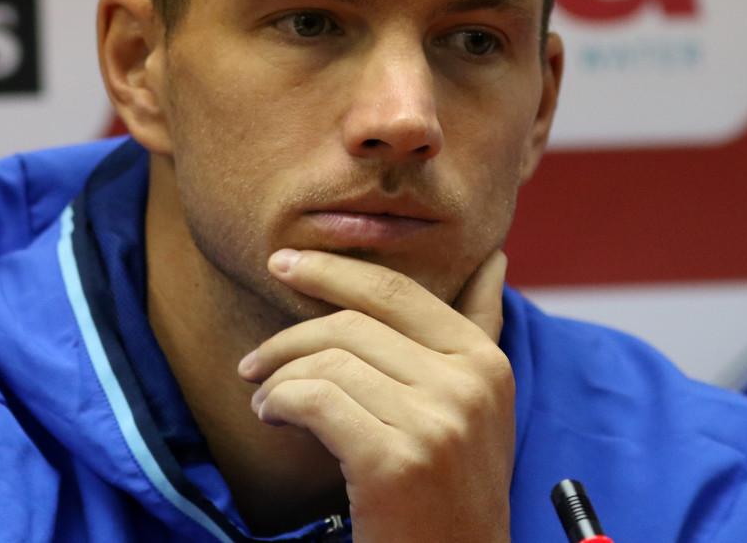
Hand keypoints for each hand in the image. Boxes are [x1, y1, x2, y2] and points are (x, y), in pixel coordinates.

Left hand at [237, 247, 514, 541]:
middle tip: (253, 362)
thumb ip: (478, 329)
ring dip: (280, 379)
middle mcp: (468, 384)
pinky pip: (315, 401)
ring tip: (266, 402)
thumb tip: (493, 259)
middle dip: (289, 337)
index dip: (333, 270)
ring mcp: (436, 423)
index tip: (282, 263)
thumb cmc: (453, 488)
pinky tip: (272, 417)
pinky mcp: (395, 461)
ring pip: (329, 363)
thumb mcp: (479, 406)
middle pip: (353, 323)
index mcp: (485, 361)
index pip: (396, 291)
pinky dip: (280, 403)